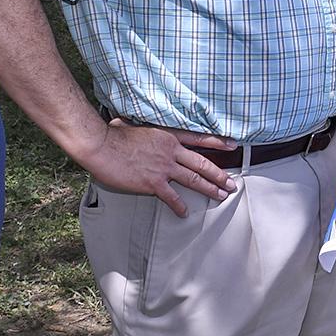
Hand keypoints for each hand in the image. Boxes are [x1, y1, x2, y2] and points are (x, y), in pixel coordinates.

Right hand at [84, 119, 237, 216]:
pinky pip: (171, 197)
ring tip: (220, 196)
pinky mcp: (152, 183)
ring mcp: (163, 168)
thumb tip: (146, 126)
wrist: (102, 146)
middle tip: (231, 183)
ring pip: (193, 180)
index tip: (233, 145)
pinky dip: (179, 206)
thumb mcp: (136, 122)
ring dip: (209, 189)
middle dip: (219, 175)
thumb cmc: (113, 133)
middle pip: (202, 163)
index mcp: (168, 135)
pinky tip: (184, 212)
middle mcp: (170, 151)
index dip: (218, 142)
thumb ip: (147, 128)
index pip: (199, 138)